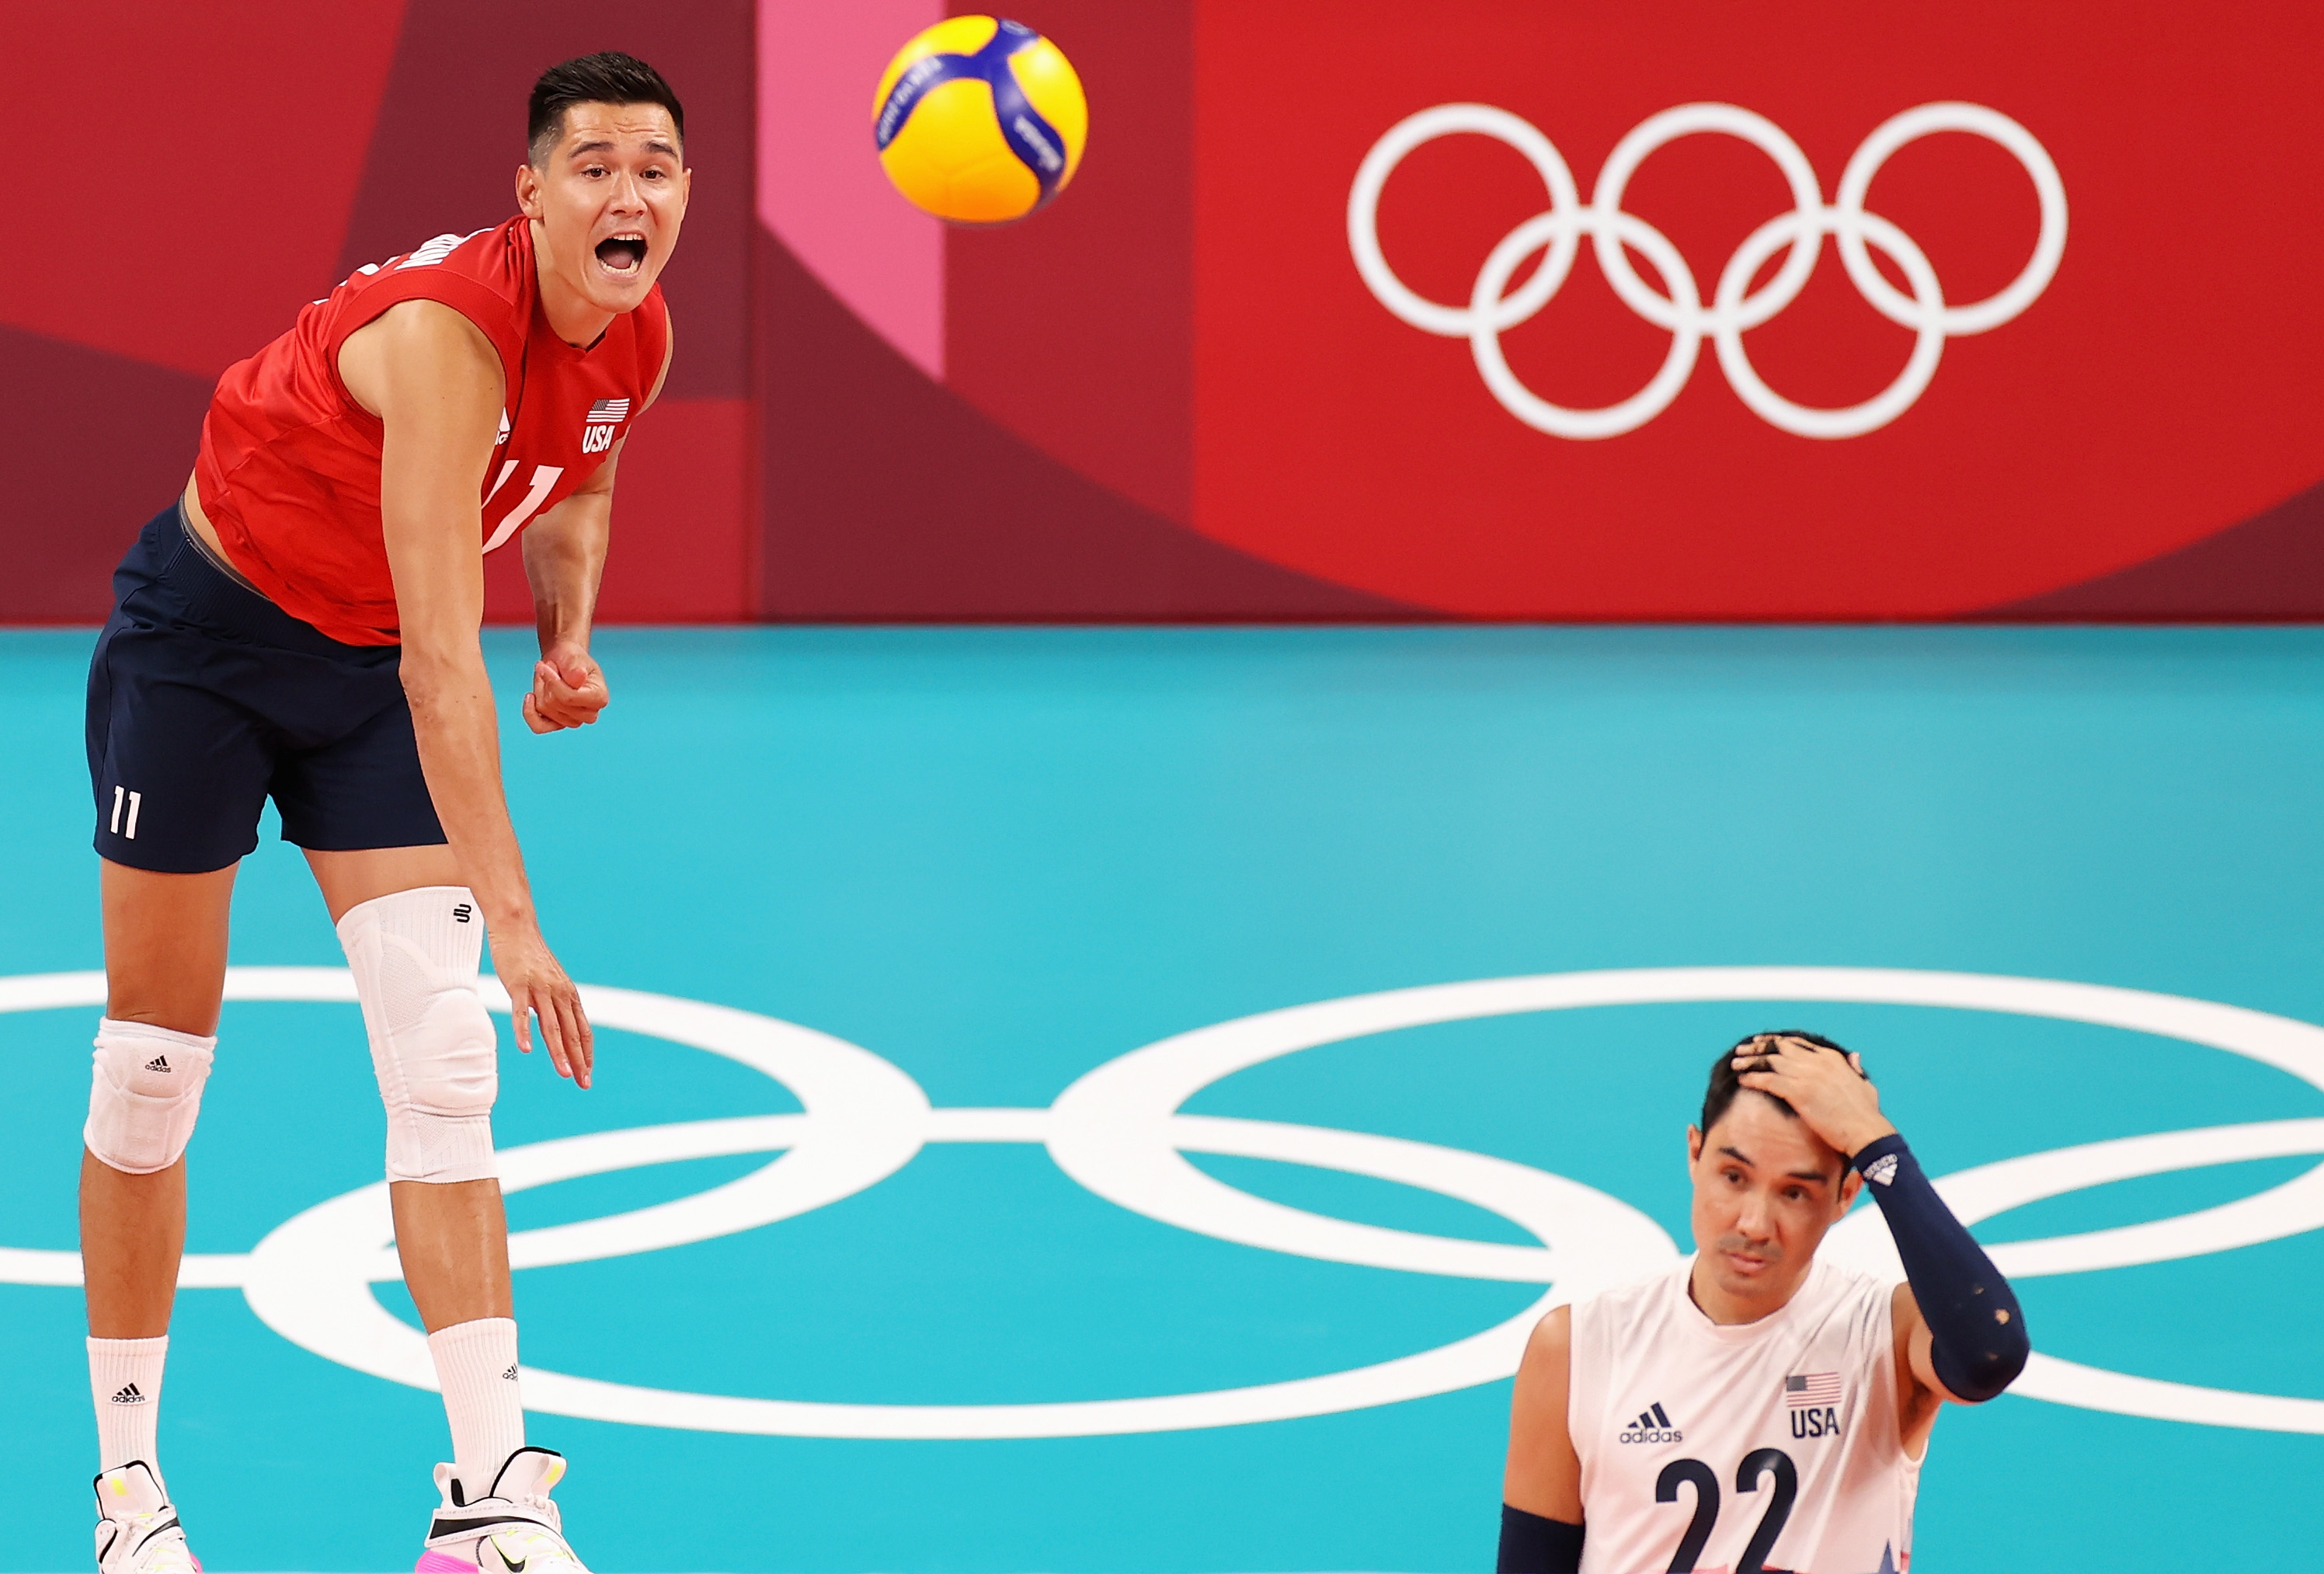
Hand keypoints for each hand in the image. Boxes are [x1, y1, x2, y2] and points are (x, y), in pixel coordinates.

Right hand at [488, 920, 593, 1087]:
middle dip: (579, 1060)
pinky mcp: (520, 985)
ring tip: (565, 1073)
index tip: (588, 1074)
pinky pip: (522, 1013)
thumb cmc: (530, 956)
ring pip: (553, 1027)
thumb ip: (554, 1003)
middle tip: (584, 1083)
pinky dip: (525, 1032)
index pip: (583, 1030)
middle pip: (572, 1033)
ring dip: (559, 1052)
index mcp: (568, 995)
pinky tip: (527, 1050)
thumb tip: (558, 1025)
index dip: (587, 1053)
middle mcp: (560, 994)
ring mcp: (541, 990)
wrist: (517, 928)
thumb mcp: (550, 981)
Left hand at [522, 645, 607, 732]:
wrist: (564, 661)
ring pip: (545, 709)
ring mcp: (574, 721)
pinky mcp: (559, 724)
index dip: (552, 682)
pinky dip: (530, 713)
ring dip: (540, 689)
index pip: (569, 698)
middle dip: (546, 683)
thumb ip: (576, 667)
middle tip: (548, 667)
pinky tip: (530, 697)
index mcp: (599, 697)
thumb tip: (579, 677)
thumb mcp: (574, 656)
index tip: (544, 666)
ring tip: (546, 675)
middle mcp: (590, 714)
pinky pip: (539, 726)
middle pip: (555, 704)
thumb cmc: (571, 658)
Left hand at [1732, 1035, 1893, 1158]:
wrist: (1866, 1131)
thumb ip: (1855, 1068)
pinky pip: (1769, 1080)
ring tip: (1735, 1063)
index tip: (1760, 1043)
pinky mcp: (1799, 1092)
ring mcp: (1807, 1075)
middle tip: (1742, 1049)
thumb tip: (1854, 1055)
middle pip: (1778, 1048)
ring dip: (1750, 1061)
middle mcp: (1817, 1062)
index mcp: (1831, 1058)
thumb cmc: (1866, 1114)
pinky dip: (1753, 1077)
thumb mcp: (1864, 1084)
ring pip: (1769, 1061)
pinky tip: (1742, 1079)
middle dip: (1758, 1047)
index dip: (1775, 1042)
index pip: (1796, 1044)